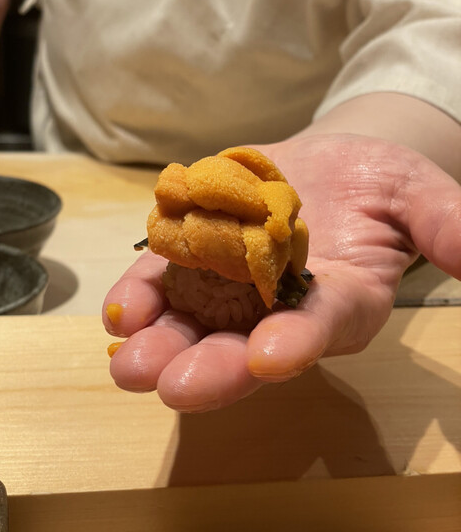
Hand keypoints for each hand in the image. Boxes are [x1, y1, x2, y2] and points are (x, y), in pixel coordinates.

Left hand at [102, 134, 460, 411]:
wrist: (328, 165)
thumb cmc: (380, 182)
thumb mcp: (418, 194)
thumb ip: (445, 224)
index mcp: (342, 300)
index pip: (322, 327)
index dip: (299, 341)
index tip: (271, 356)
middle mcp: (283, 307)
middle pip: (248, 344)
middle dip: (213, 368)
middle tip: (173, 386)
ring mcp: (235, 286)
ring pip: (198, 324)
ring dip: (162, 344)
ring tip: (129, 364)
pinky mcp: (200, 258)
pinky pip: (167, 281)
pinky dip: (143, 296)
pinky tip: (122, 312)